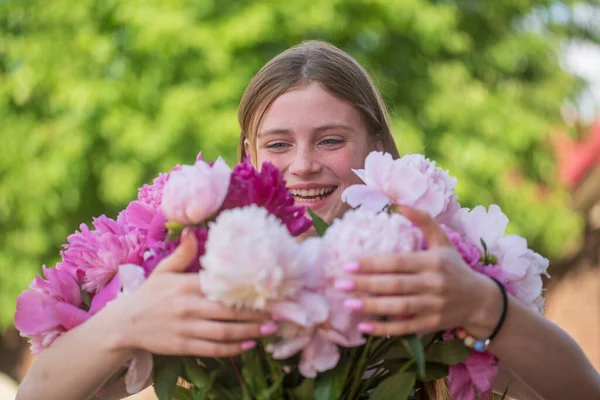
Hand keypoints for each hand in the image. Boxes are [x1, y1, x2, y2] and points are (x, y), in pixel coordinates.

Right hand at [101, 229, 276, 356]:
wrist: (124, 325)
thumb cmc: (150, 294)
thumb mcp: (163, 270)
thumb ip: (182, 253)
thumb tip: (192, 230)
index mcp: (186, 285)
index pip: (222, 288)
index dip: (247, 291)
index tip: (269, 291)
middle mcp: (187, 307)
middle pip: (229, 312)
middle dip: (257, 314)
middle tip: (280, 314)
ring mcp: (185, 328)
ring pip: (224, 332)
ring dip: (250, 332)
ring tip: (271, 329)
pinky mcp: (183, 346)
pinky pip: (213, 349)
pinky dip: (233, 349)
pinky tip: (249, 345)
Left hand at [335, 207, 501, 337]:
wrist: (480, 301)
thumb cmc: (454, 267)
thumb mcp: (443, 240)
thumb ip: (423, 220)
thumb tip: (398, 204)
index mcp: (433, 261)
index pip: (398, 262)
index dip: (372, 263)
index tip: (348, 263)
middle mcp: (434, 284)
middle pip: (395, 285)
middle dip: (365, 284)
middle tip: (339, 283)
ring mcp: (434, 306)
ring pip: (399, 307)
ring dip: (371, 307)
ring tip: (348, 303)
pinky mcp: (433, 324)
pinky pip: (406, 328)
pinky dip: (384, 329)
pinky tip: (364, 327)